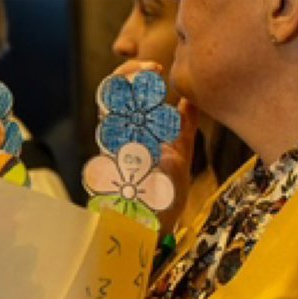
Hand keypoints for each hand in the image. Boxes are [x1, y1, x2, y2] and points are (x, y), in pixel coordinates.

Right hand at [111, 59, 199, 228]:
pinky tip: (161, 135)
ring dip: (129, 100)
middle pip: (108, 97)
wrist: (153, 233)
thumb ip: (182, 130)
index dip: (132, 74)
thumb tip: (189, 100)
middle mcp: (117, 140)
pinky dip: (142, 141)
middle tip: (151, 67)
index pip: (121, 94)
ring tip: (150, 89)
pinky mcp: (118, 177)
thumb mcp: (180, 157)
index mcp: (130, 133)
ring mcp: (115, 157)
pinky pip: (122, 151)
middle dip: (126, 76)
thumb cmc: (163, 196)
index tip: (155, 65)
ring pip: (109, 117)